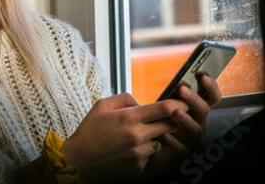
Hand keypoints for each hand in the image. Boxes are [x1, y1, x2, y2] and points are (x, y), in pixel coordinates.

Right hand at [60, 92, 189, 181]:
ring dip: (161, 135)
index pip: (163, 109)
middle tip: (178, 115)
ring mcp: (140, 153)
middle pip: (171, 126)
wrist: (79, 160)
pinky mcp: (139, 166)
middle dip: (176, 120)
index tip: (184, 101)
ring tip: (150, 130)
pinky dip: (149, 148)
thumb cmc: (89, 131)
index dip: (178, 104)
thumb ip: (124, 99)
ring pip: (162, 141)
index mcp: (129, 118)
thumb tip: (141, 103)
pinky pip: (152, 154)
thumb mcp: (102, 105)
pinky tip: (136, 145)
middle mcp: (138, 136)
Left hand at [148, 73, 221, 172]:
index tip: (202, 75)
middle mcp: (199, 123)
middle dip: (194, 99)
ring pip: (196, 130)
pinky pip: (182, 149)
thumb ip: (174, 95)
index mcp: (198, 110)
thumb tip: (176, 81)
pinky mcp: (183, 152)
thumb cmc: (163, 121)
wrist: (154, 146)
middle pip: (204, 111)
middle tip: (182, 88)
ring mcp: (193, 139)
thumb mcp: (169, 105)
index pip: (212, 97)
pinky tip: (165, 135)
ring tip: (176, 111)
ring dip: (186, 120)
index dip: (211, 87)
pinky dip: (174, 142)